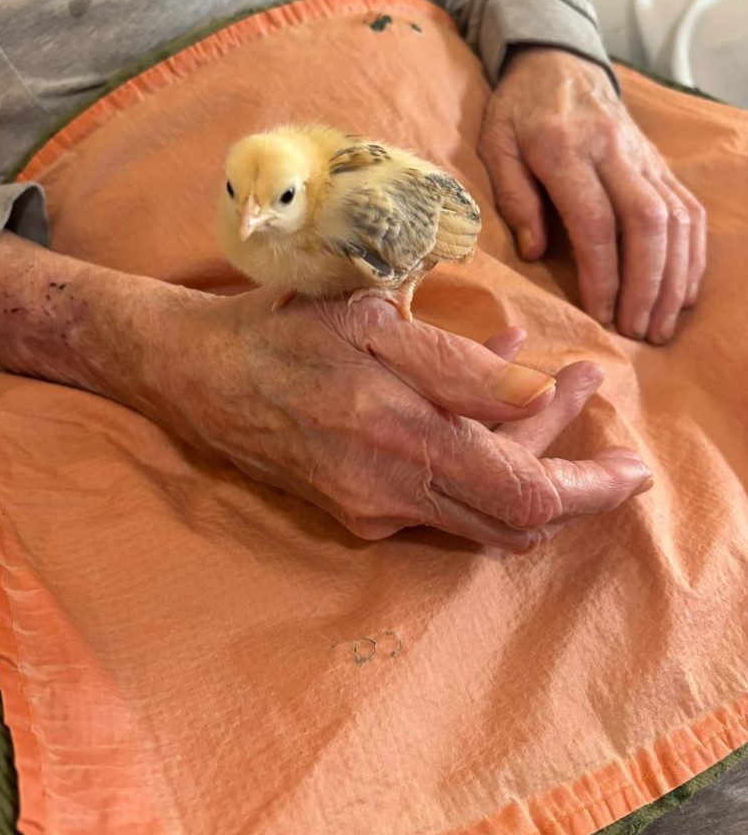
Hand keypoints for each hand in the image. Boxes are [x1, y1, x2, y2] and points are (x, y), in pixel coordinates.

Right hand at [185, 293, 650, 548]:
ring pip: (480, 507)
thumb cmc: (282, 332)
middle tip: (582, 386)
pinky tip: (479, 404)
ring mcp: (372, 510)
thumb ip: (457, 368)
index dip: (590, 489)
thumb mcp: (369, 322)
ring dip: (524, 455)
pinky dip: (476, 457)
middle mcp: (390, 492)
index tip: (634, 470)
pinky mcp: (357, 512)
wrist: (200, 376)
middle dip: (568, 462)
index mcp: (399, 439)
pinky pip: (440, 497)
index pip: (525, 494)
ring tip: (543, 386)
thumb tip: (535, 396)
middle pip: (515, 513)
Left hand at [478, 48, 706, 342]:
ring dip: (674, 276)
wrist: (557, 62)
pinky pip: (687, 208)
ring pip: (676, 218)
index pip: (594, 219)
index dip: (603, 273)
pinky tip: (682, 291)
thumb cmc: (518, 111)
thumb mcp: (495, 146)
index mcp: (564, 148)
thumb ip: (513, 197)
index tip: (601, 315)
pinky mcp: (659, 162)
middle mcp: (613, 151)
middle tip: (637, 331)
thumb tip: (535, 253)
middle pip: (647, 222)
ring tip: (660, 325)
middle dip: (647, 283)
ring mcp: (643, 155)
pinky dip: (691, 253)